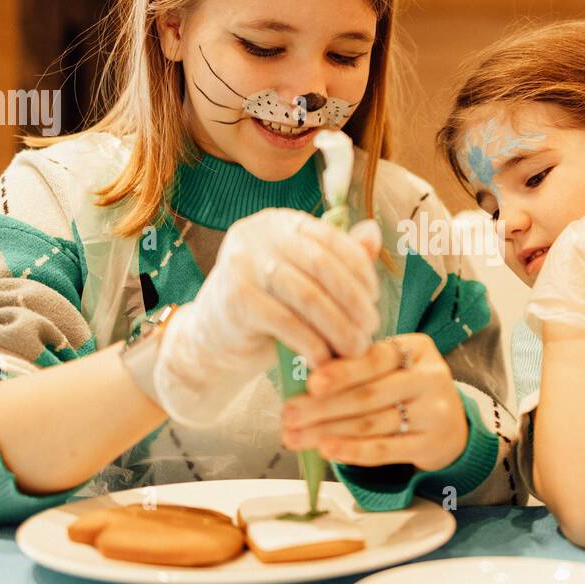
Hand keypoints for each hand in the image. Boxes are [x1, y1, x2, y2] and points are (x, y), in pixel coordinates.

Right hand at [154, 208, 380, 426]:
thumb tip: (375, 233)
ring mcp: (243, 264)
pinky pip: (287, 322)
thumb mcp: (302, 279)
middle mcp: (258, 234)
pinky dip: (312, 344)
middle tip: (371, 329)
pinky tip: (324, 360)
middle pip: (324, 267)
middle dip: (354, 301)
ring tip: (355, 349)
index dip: (360, 270)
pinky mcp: (235, 299)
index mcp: (279, 223)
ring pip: (309, 296)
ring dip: (339, 327)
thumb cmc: (266, 309)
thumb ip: (337, 259)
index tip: (375, 299)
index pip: (332, 239)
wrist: (209, 342)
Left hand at [279, 333, 467, 471]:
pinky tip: (326, 450)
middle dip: (322, 407)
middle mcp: (430, 377)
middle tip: (288, 415)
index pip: (374, 358)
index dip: (341, 372)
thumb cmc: (404, 388)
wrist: (449, 424)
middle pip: (369, 394)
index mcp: (416, 348)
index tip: (310, 383)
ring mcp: (434, 412)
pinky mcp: (430, 444)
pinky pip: (384, 450)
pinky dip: (352, 451)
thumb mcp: (390, 367)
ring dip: (327, 431)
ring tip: (295, 437)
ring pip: (371, 424)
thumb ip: (355, 366)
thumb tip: (301, 379)